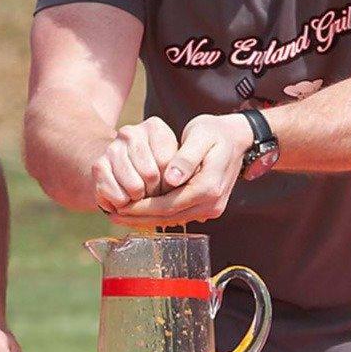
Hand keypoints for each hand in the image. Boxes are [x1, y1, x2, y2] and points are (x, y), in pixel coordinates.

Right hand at [92, 116, 179, 211]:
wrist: (117, 166)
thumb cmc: (154, 168)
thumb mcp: (172, 163)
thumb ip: (179, 169)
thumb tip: (173, 180)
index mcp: (154, 127)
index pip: (169, 162)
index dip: (171, 183)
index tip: (169, 186)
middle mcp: (130, 133)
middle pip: (151, 174)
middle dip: (155, 192)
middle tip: (153, 193)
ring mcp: (112, 148)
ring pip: (134, 187)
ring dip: (139, 200)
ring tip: (139, 196)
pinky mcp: (98, 166)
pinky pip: (118, 195)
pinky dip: (123, 203)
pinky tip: (124, 198)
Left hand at [107, 113, 254, 228]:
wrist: (237, 138)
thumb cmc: (215, 132)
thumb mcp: (200, 135)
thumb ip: (186, 158)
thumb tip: (171, 179)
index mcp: (209, 187)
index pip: (169, 205)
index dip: (142, 208)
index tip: (119, 207)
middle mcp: (212, 203)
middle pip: (169, 218)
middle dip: (140, 218)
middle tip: (113, 215)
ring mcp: (211, 208)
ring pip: (173, 220)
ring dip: (147, 219)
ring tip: (121, 215)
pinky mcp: (208, 207)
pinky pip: (179, 215)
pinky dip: (158, 215)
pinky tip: (139, 212)